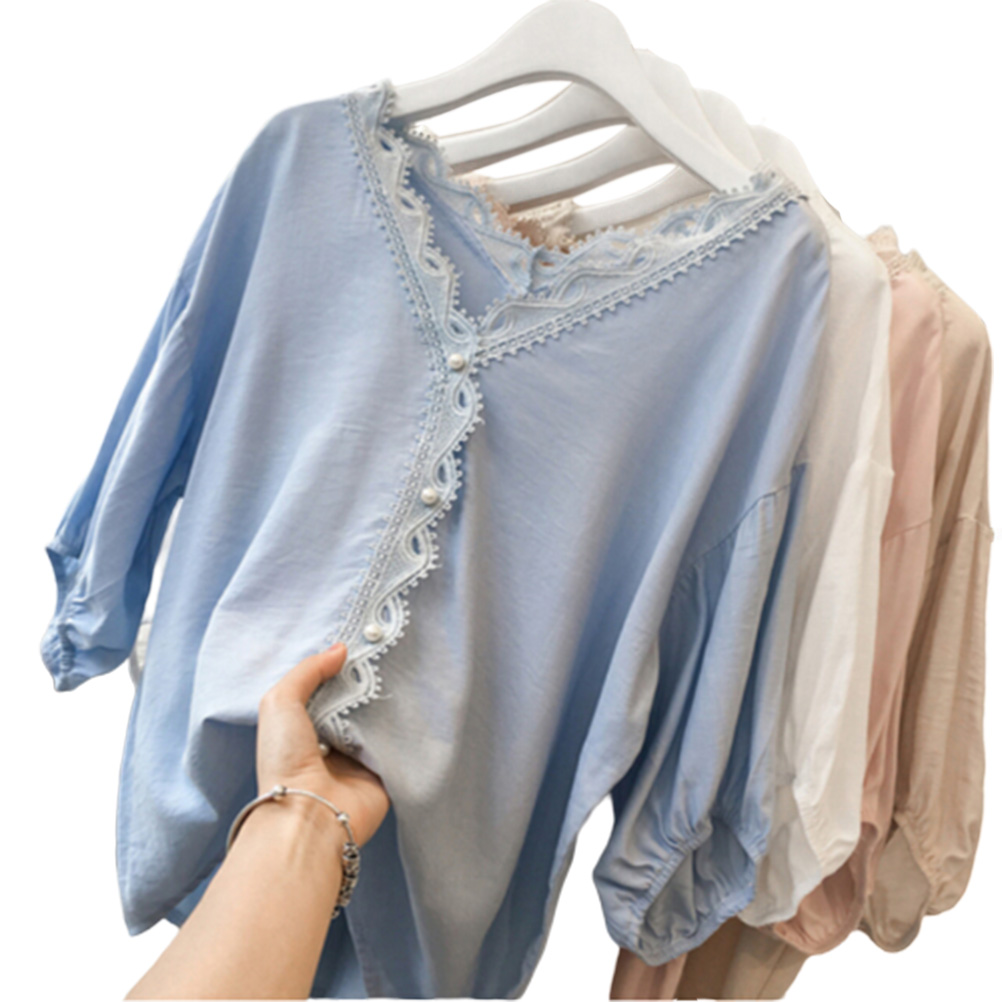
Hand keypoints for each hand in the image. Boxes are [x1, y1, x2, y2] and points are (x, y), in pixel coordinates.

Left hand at [255, 643, 389, 847]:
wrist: (310, 815)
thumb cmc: (285, 761)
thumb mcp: (280, 702)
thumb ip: (307, 671)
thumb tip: (340, 650)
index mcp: (304, 727)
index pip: (327, 690)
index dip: (340, 668)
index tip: (360, 644)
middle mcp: (333, 741)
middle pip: (356, 702)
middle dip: (369, 681)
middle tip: (388, 653)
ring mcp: (360, 758)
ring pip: (381, 719)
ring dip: (390, 700)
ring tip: (406, 669)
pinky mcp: (385, 772)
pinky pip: (400, 742)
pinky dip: (407, 726)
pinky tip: (417, 700)